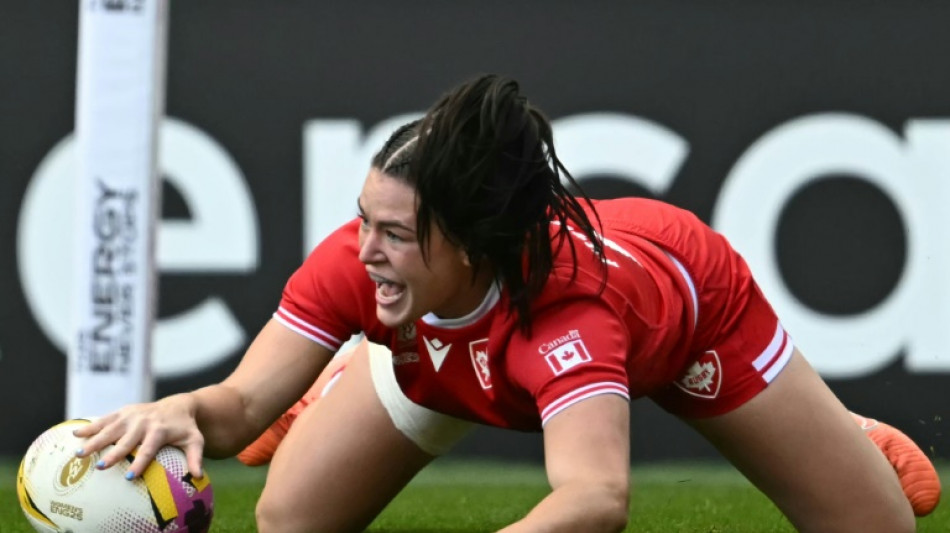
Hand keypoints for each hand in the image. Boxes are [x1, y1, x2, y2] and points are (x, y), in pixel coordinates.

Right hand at [72, 393, 204, 479]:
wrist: (178, 405)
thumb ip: (195, 457)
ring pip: (110, 429)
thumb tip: (199, 477)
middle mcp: (143, 422)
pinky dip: (90, 426)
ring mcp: (131, 415)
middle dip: (113, 453)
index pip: (149, 449)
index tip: (131, 477)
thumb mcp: (195, 441)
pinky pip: (104, 419)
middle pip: (126, 440)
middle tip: (99, 467)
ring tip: (79, 453)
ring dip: (95, 440)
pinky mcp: (122, 412)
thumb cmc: (185, 428)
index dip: (141, 462)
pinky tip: (75, 434)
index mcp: (160, 430)